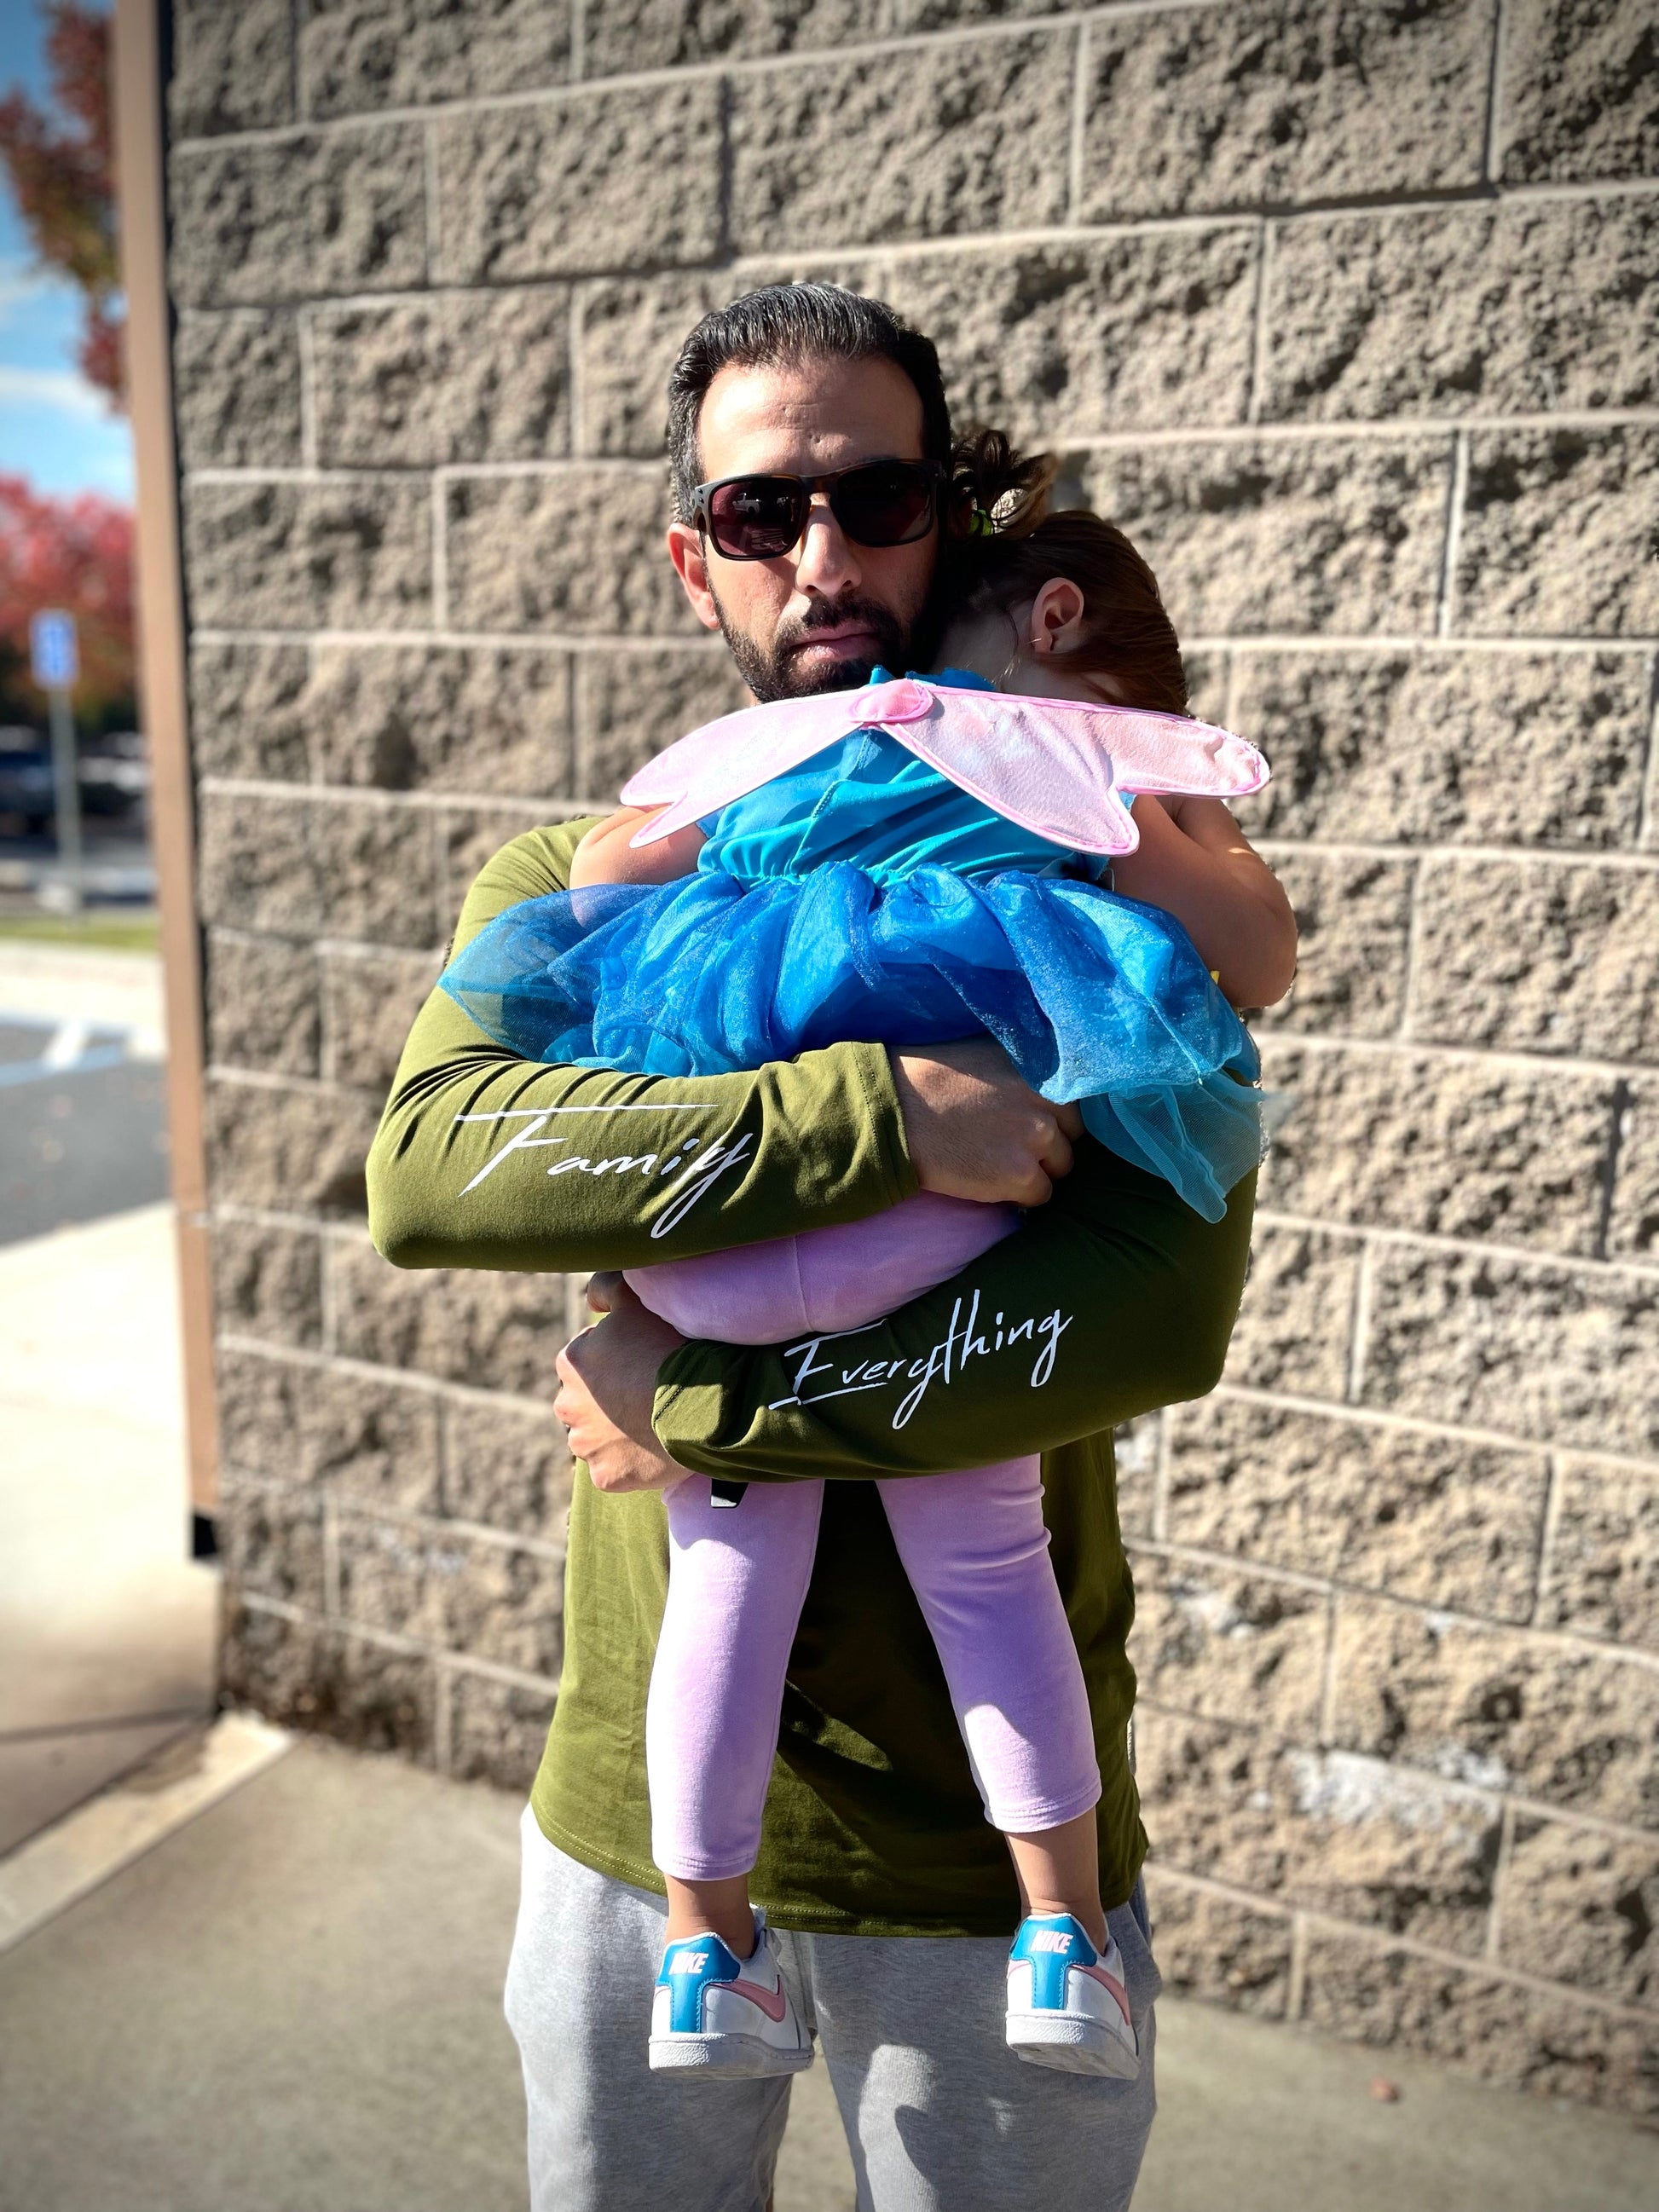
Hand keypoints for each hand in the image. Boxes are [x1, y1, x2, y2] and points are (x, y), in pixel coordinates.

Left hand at [552, 1275, 687, 1493]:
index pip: (588, 1363)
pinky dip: (631, 1464)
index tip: (644, 1364)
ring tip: (653, 1424)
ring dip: (617, 1434)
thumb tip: (591, 1299)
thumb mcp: (638, 1300)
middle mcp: (567, 1405)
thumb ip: (608, 1288)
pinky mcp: (605, 1476)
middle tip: (648, 1397)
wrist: (700, 1400)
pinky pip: (614, 1471)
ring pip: (597, 1440)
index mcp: (571, 1362)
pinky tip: (655, 1451)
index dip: (618, 1363)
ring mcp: (586, 1445)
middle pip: (587, 1404)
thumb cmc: (670, 1344)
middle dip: (610, 1402)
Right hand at [889, 1038, 1081, 1206]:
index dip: (1052, 1116)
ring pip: (1061, 1167)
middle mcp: (1047, 1101)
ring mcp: (1037, 1139)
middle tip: (1014, 1146)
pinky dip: (1020, 1195)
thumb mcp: (987, 1055)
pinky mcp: (1021, 1174)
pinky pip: (1040, 1194)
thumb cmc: (929, 1079)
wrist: (896, 1112)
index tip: (1031, 1123)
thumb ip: (1022, 1072)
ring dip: (1037, 1170)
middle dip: (1049, 1145)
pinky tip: (992, 1182)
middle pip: (1071, 1136)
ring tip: (1000, 1165)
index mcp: (1040, 1069)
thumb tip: (1042, 1089)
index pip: (1072, 1101)